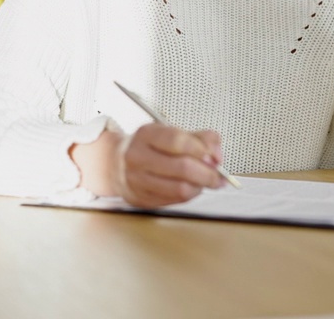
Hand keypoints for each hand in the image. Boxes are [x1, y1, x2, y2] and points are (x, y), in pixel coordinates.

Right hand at [88, 124, 224, 207]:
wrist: (114, 163)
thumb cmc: (150, 146)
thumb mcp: (171, 132)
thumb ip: (200, 138)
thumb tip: (217, 155)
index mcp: (146, 134)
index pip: (177, 141)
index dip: (202, 149)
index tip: (215, 157)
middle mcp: (138, 157)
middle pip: (182, 168)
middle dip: (208, 174)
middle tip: (219, 176)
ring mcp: (137, 180)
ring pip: (179, 189)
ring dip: (200, 187)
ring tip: (206, 182)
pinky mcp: (140, 199)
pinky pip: (174, 201)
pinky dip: (189, 195)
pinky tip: (192, 188)